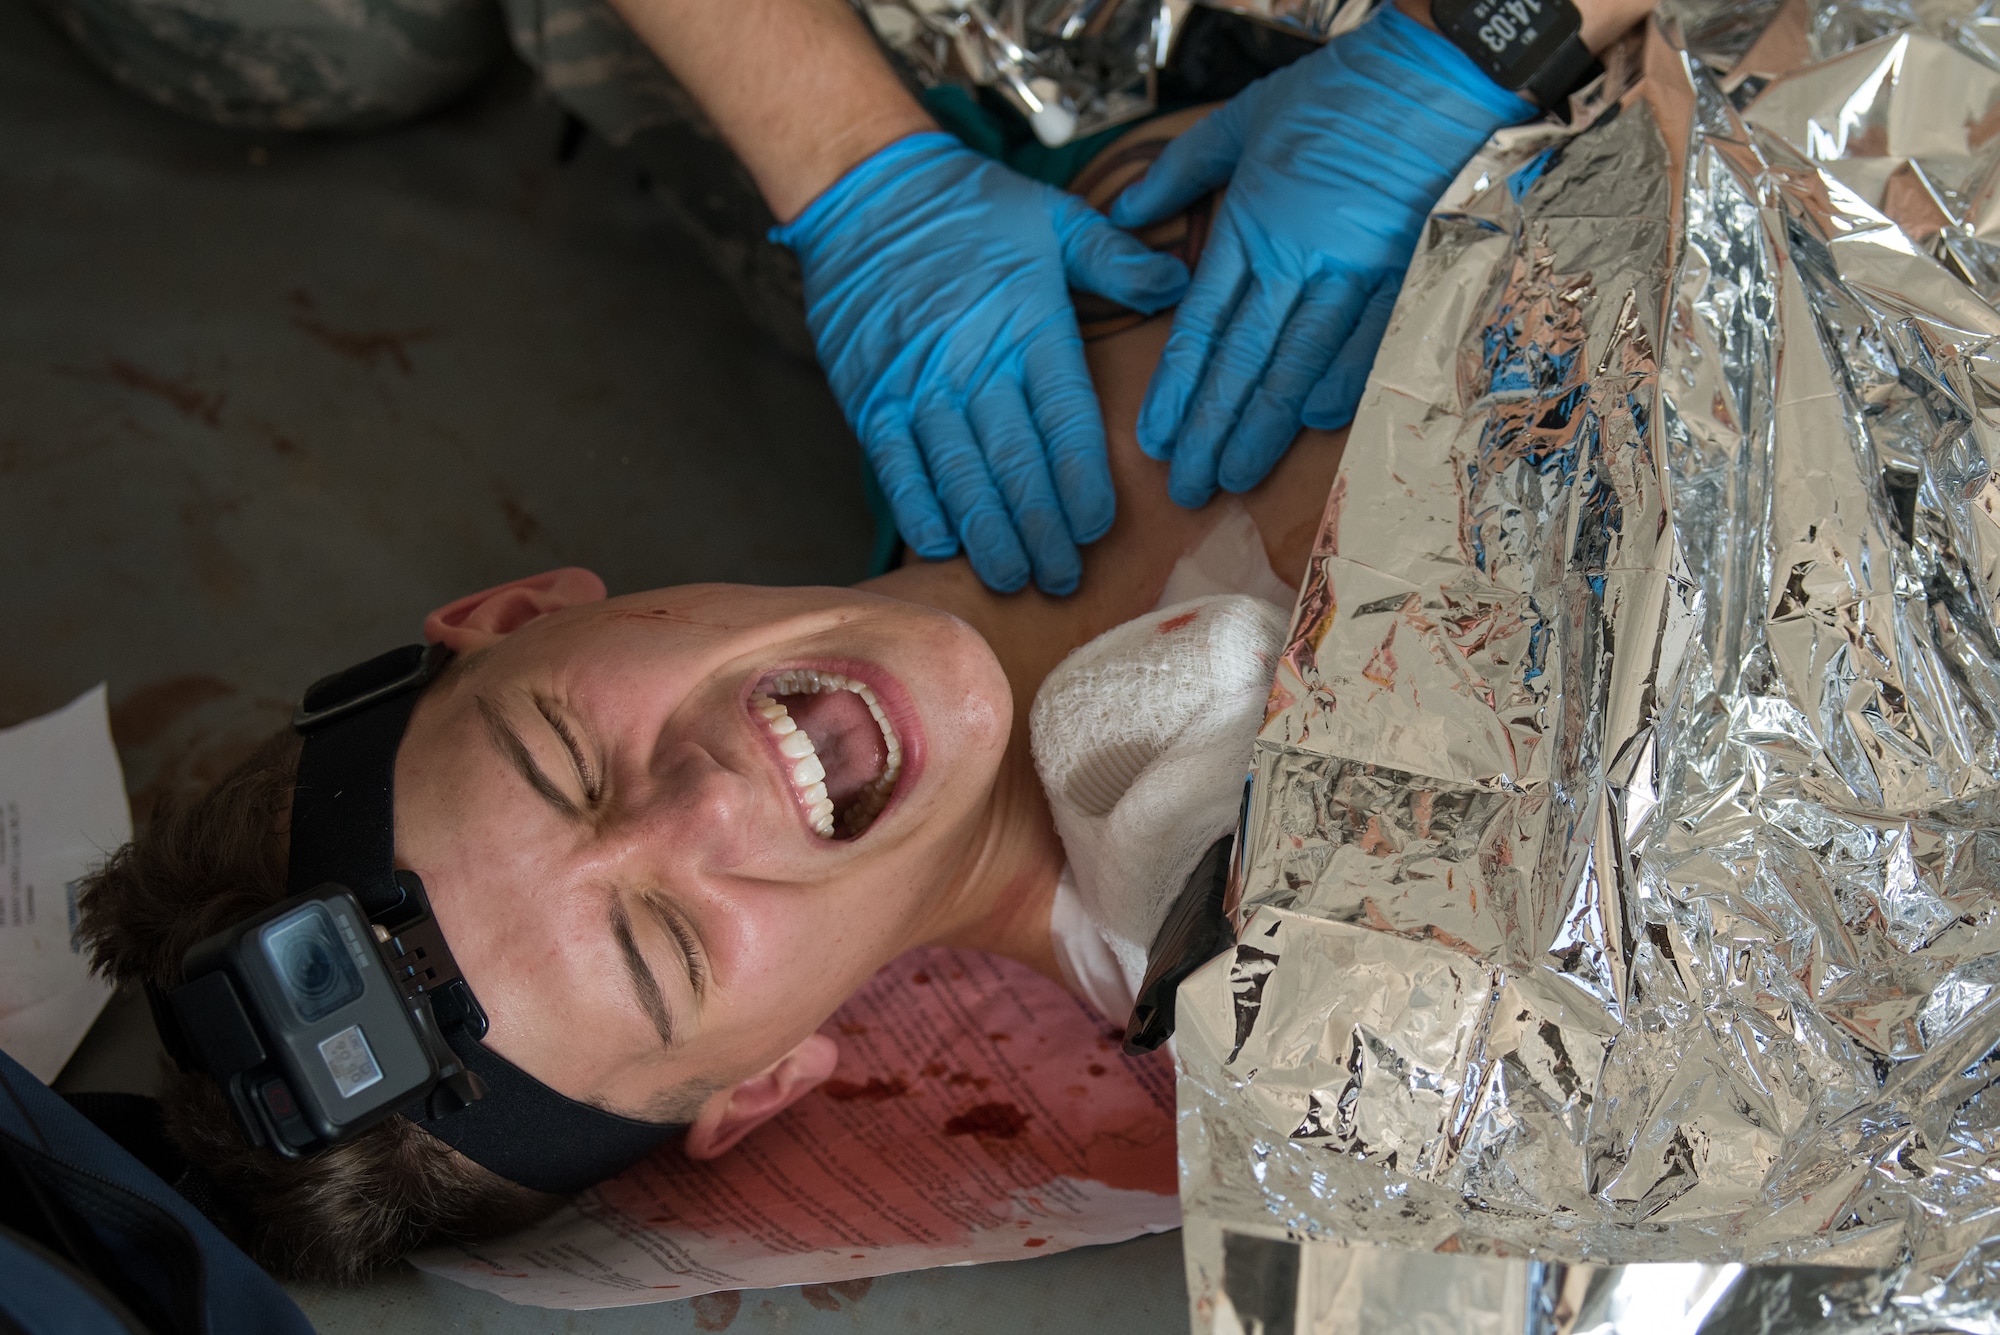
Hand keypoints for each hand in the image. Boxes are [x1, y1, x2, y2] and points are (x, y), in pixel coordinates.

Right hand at [773, 133, 1188, 593]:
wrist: (865, 190)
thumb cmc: (969, 207)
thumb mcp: (1053, 217)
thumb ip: (1115, 258)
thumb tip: (1175, 283)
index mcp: (1028, 327)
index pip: (1063, 422)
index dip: (1080, 482)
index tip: (1095, 527)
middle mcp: (972, 365)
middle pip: (1014, 467)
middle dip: (1042, 531)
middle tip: (1062, 580)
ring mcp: (917, 387)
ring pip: (960, 478)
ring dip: (988, 536)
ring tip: (1013, 578)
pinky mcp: (871, 399)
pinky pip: (897, 469)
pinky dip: (920, 511)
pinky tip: (944, 546)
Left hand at [1110, 8, 1533, 506]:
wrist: (1435, 73)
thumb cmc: (1338, 92)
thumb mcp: (1243, 118)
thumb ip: (1179, 171)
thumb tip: (1123, 212)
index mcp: (1252, 225)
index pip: (1201, 326)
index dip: (1176, 389)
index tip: (1156, 438)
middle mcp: (1297, 258)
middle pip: (1242, 362)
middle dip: (1209, 432)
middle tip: (1187, 488)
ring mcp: (1355, 272)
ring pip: (1297, 367)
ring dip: (1262, 429)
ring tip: (1234, 475)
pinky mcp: (1407, 275)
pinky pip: (1367, 346)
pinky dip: (1338, 387)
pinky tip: (1309, 427)